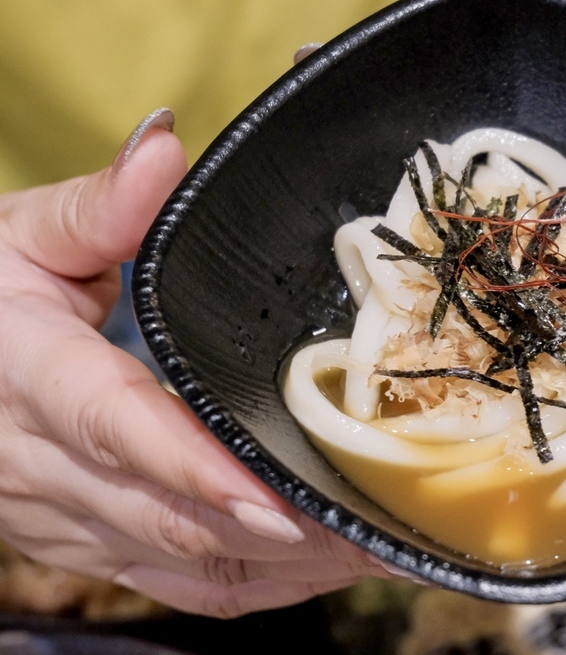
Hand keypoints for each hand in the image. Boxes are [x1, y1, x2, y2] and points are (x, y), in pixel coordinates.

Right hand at [0, 109, 392, 618]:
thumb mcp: (23, 238)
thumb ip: (98, 204)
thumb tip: (163, 144)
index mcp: (30, 375)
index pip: (119, 430)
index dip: (198, 468)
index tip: (276, 498)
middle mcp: (40, 464)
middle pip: (166, 514)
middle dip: (272, 531)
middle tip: (369, 529)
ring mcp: (60, 518)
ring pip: (179, 562)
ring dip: (277, 568)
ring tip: (369, 549)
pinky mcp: (83, 545)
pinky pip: (172, 583)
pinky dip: (248, 584)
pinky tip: (314, 566)